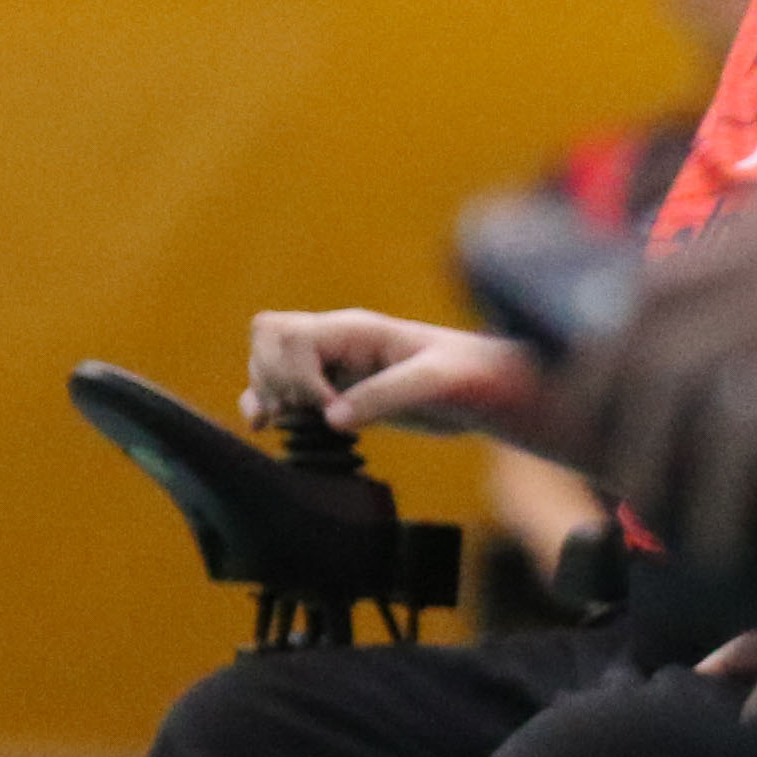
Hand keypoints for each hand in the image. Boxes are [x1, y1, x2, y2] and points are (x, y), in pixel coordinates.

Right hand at [241, 307, 548, 442]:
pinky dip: (263, 403)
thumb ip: (386, 396)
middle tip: (306, 416)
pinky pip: (277, 386)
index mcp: (357, 329)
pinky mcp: (332, 388)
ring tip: (290, 424)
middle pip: (268, 338)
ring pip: (265, 359)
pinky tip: (270, 426)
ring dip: (265, 392)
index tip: (329, 411)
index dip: (296, 378)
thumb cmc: (476, 377)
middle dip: (274, 380)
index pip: (291, 337)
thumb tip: (331, 418)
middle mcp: (336, 340)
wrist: (493, 390)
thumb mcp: (439, 384)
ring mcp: (331, 362)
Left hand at [574, 163, 756, 558]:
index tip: (651, 378)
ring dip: (648, 453)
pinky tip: (723, 541)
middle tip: (619, 446)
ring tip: (660, 506)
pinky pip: (717, 450)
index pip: (702, 252)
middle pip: (655, 308)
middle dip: (621, 383)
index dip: (662, 324)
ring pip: (664, 380)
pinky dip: (711, 505)